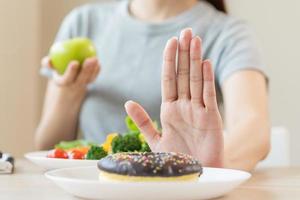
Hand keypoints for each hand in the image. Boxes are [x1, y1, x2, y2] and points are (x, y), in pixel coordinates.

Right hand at [41, 56, 99, 94]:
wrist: (66, 86)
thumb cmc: (57, 70)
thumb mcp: (51, 68)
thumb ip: (47, 63)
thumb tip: (48, 60)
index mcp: (62, 83)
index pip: (67, 79)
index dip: (71, 71)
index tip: (75, 62)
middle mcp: (73, 86)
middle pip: (81, 80)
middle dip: (86, 70)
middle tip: (89, 59)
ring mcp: (82, 86)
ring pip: (89, 79)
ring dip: (93, 69)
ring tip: (95, 59)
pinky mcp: (88, 83)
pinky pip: (93, 77)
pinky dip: (96, 70)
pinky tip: (98, 63)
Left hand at [125, 29, 223, 166]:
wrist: (198, 173)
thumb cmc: (179, 158)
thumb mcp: (156, 139)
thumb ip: (143, 121)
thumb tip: (128, 102)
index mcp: (170, 109)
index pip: (169, 79)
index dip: (169, 61)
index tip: (171, 42)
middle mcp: (185, 106)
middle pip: (183, 74)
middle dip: (184, 53)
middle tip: (186, 32)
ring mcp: (198, 110)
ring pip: (196, 80)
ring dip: (195, 59)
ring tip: (195, 40)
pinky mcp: (211, 118)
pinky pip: (208, 95)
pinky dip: (206, 80)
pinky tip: (205, 63)